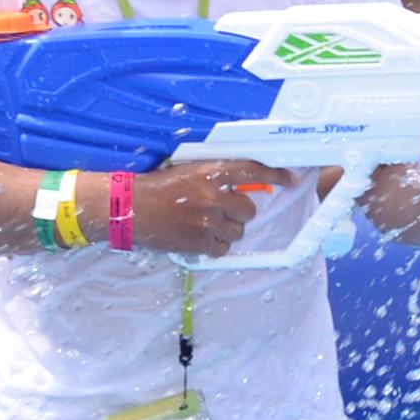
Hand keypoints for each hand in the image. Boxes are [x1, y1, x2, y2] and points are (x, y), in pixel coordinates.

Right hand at [125, 160, 273, 257]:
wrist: (129, 207)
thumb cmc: (155, 187)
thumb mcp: (186, 171)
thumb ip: (213, 177)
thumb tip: (238, 186)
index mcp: (210, 172)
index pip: (253, 170)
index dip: (276, 175)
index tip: (291, 180)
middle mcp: (213, 195)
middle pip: (248, 210)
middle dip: (238, 212)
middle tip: (220, 211)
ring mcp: (207, 220)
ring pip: (237, 232)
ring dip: (226, 230)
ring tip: (205, 224)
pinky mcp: (198, 242)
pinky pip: (221, 249)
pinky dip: (213, 246)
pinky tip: (198, 237)